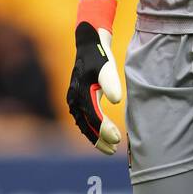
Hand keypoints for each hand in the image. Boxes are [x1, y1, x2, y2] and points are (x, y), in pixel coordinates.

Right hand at [66, 21, 122, 153]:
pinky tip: (102, 135)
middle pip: (86, 125)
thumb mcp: (107, 66)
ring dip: (95, 137)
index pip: (93, 118)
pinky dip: (92, 129)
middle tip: (114, 149)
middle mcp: (74, 98)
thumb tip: (116, 100)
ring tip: (110, 148)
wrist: (89, 44)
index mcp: (81, 92)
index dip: (104, 130)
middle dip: (99, 139)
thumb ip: (111, 83)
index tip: (117, 139)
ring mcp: (75, 99)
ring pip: (84, 124)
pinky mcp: (78, 99)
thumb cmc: (99, 55)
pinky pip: (84, 119)